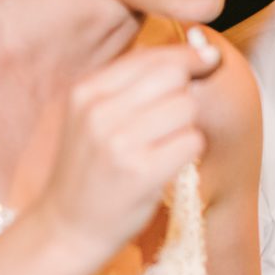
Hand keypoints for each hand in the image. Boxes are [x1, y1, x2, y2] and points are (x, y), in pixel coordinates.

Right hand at [32, 37, 221, 265]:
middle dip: (185, 94)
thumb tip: (196, 48)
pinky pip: (192, 142)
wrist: (68, 226)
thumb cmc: (90, 168)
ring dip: (186, 127)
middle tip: (173, 119)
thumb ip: (132, 81)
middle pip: (175, 77)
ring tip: (164, 146)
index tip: (206, 60)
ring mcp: (119, 143)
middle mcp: (99, 112)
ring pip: (187, 108)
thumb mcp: (91, 115)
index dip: (188, 57)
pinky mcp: (141, 173)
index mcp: (87, 91)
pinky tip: (168, 164)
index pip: (153, 57)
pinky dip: (189, 152)